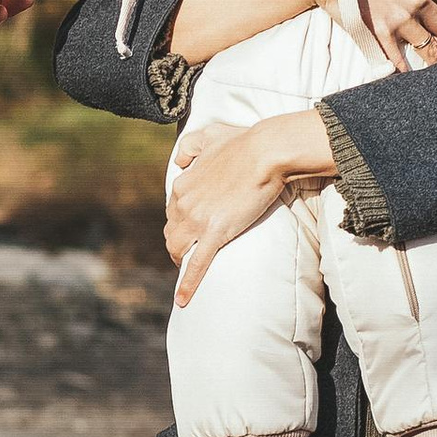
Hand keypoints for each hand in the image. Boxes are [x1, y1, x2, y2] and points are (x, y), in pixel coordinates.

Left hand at [163, 109, 333, 305]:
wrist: (265, 152)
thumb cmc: (244, 142)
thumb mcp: (210, 135)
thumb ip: (190, 147)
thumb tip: (178, 161)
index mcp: (183, 184)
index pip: (172, 211)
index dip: (180, 222)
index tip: (190, 229)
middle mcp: (184, 203)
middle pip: (171, 233)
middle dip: (178, 243)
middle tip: (189, 252)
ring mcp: (198, 220)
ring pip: (178, 249)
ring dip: (181, 260)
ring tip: (188, 268)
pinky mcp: (216, 233)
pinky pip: (197, 264)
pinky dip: (188, 284)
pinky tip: (182, 300)